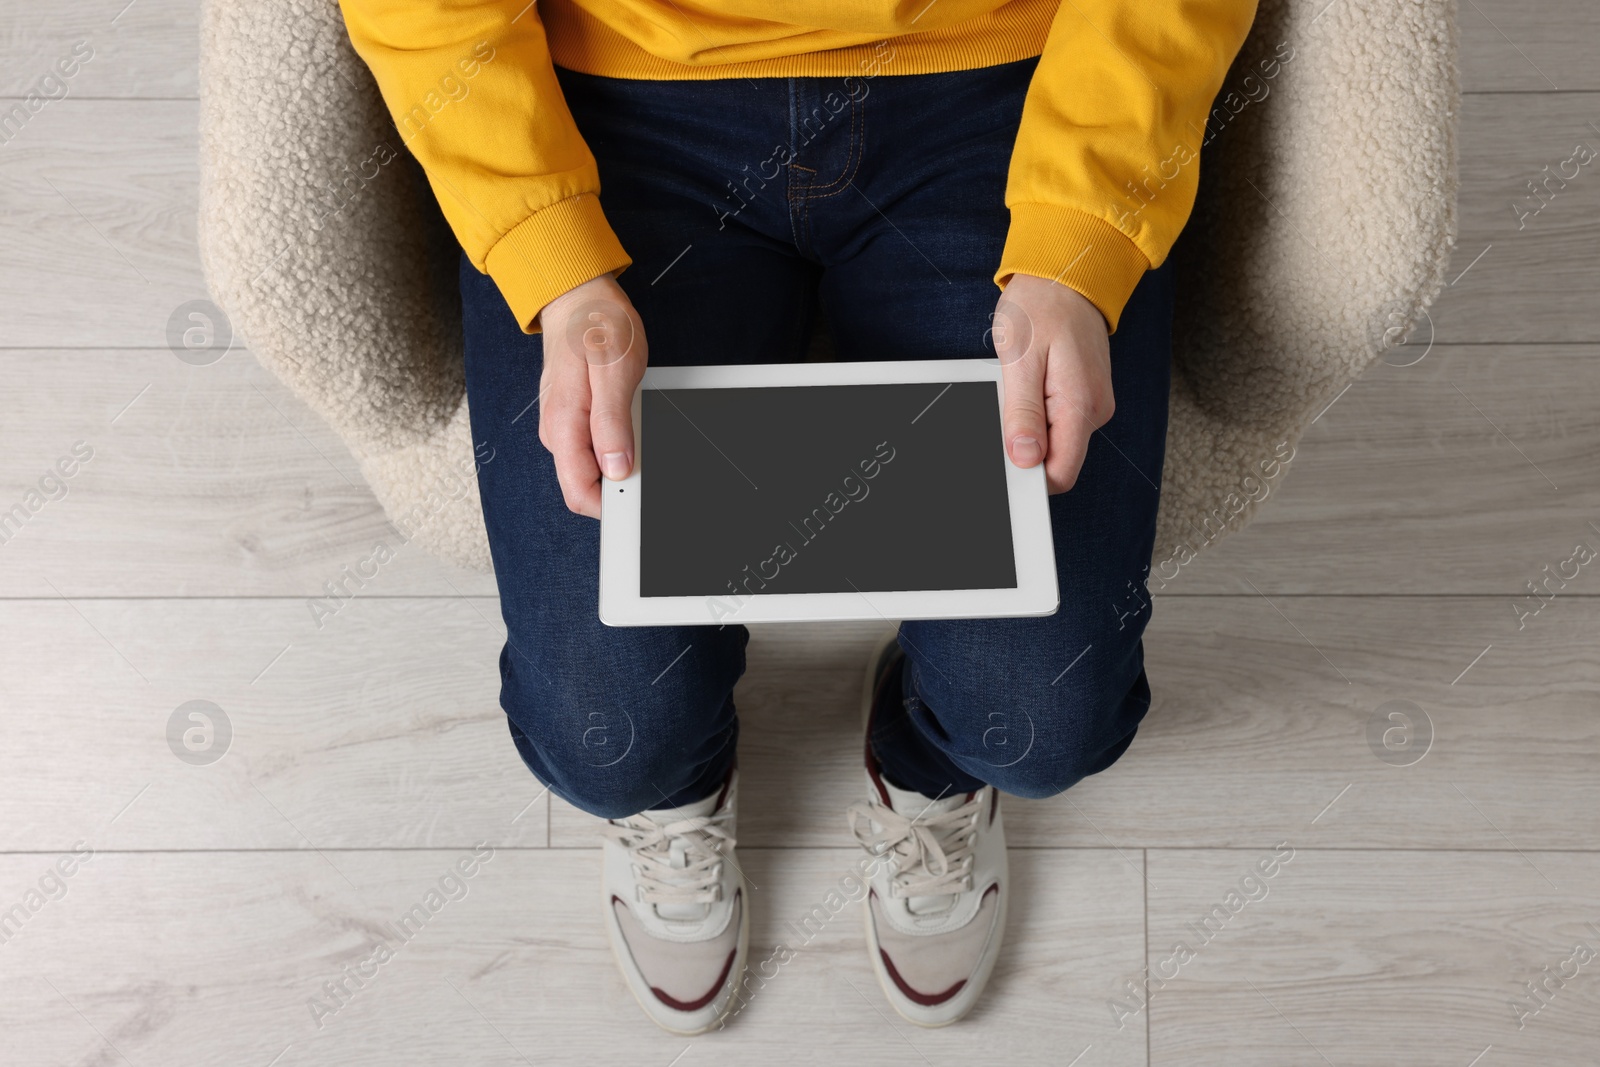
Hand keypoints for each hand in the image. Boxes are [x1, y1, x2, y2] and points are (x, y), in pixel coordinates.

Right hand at [535, 273, 648, 517]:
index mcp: (563, 425)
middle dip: (619, 482)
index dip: (610, 505)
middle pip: (586, 484)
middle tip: (649, 453)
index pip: (578, 492)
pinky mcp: (574, 419)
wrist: (577, 297)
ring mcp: (564, 427)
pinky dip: (617, 443)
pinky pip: (595, 447)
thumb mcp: (614, 370)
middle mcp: (557, 432)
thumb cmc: (596, 325)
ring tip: (639, 425)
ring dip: (620, 460)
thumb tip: (616, 468)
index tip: (639, 499)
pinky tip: (629, 420)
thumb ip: (612, 423)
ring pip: (593, 467)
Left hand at [990, 273, 1113, 493]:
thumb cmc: (1041, 307)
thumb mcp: (1019, 358)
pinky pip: (1059, 420)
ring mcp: (1093, 404)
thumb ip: (1023, 413)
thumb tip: (1024, 459)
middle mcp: (1095, 410)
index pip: (1060, 473)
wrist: (1066, 275)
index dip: (1030, 477)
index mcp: (1080, 405)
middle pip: (1057, 459)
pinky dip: (1038, 410)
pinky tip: (1030, 381)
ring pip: (1056, 440)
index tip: (1004, 462)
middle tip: (1007, 403)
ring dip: (1030, 424)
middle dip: (1026, 446)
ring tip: (1020, 382)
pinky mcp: (1085, 396)